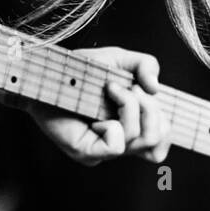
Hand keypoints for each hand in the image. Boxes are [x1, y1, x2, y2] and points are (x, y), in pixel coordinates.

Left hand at [27, 47, 170, 165]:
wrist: (46, 73)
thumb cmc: (78, 69)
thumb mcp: (119, 59)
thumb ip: (146, 65)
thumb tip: (156, 88)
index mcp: (129, 126)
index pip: (162, 141)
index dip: (163, 118)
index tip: (143, 91)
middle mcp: (118, 141)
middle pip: (157, 138)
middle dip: (150, 107)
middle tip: (128, 87)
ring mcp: (102, 150)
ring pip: (139, 138)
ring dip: (131, 106)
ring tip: (111, 89)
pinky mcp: (86, 152)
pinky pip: (116, 146)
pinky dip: (113, 125)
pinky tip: (97, 115)